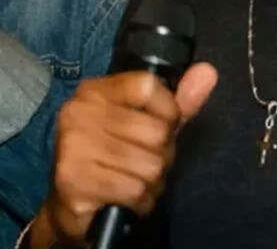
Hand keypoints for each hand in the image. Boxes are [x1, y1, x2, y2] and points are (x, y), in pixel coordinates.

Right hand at [31, 64, 217, 247]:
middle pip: (155, 131)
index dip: (168, 113)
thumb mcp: (144, 126)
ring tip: (133, 182)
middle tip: (142, 165)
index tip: (160, 129)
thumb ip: (177, 101)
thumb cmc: (111, 161)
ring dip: (151, 183)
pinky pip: (134, 190)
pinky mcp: (73, 178)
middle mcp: (79, 111)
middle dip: (161, 157)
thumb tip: (207, 72)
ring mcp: (73, 144)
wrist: (68, 205)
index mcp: (94, 91)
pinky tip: (126, 198)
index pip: (148, 86)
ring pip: (149, 165)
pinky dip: (140, 201)